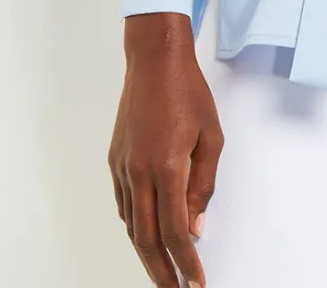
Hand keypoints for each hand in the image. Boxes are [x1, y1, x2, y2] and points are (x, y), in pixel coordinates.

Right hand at [107, 13, 224, 286]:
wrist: (155, 60)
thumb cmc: (187, 92)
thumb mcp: (211, 136)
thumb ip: (203, 184)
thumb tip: (195, 226)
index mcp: (167, 167)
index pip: (176, 231)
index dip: (186, 262)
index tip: (196, 281)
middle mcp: (139, 173)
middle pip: (147, 238)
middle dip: (162, 271)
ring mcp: (123, 168)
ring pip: (132, 225)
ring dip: (147, 253)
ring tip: (163, 270)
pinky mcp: (115, 160)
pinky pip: (124, 205)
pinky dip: (135, 226)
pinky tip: (146, 234)